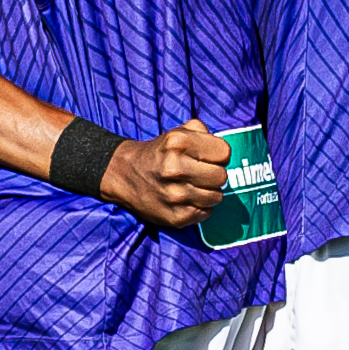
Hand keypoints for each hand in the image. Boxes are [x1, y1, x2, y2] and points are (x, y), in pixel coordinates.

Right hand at [99, 118, 232, 229]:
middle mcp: (175, 169)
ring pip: (216, 197)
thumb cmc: (159, 153)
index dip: (218, 155)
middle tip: (201, 173)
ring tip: (194, 186)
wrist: (124, 175)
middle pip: (222, 176)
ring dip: (208, 192)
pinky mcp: (175, 217)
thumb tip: (223, 152)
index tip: (207, 158)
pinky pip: (206, 213)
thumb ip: (203, 132)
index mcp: (178, 143)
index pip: (224, 153)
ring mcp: (175, 195)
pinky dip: (200, 207)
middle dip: (214, 174)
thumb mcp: (177, 132)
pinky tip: (187, 199)